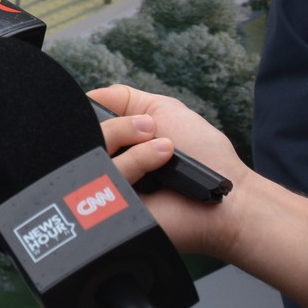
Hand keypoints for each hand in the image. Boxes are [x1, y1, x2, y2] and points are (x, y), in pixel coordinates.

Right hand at [90, 84, 307, 307]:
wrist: (228, 194)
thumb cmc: (203, 154)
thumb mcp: (162, 110)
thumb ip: (122, 98)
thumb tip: (87, 95)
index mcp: (115, 146)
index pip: (80, 126)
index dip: (90, 116)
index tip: (108, 114)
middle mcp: (108, 166)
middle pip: (79, 139)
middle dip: (117, 128)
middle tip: (148, 132)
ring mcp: (108, 191)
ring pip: (90, 158)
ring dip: (134, 148)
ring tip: (165, 152)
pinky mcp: (113, 212)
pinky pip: (103, 182)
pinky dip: (135, 164)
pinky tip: (161, 166)